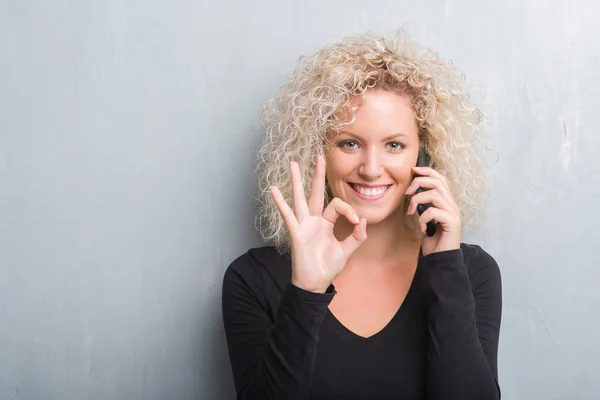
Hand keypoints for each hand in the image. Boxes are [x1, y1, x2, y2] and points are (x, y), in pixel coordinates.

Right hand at [270, 156, 366, 292]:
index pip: (337, 205)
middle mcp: (313, 220)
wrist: (315, 283)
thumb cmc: (327, 267)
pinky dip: (280, 203)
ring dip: (297, 181)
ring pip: (300, 198)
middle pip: (315, 193)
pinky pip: (288, 215)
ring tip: (293, 164)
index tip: (356, 221)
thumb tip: (362, 220)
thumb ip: (356, 236)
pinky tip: (274, 190)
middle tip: (319, 157)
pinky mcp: (296, 233)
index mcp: (326, 223)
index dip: (348, 210)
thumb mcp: (347, 251)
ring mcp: (303, 225)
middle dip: (317, 175)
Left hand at [405, 166, 460, 255]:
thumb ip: (423, 206)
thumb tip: (412, 193)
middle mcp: (452, 204)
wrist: (441, 259)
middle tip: (407, 193)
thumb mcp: (425, 219)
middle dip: (419, 183)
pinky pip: (433, 211)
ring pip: (434, 194)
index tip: (413, 170)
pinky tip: (422, 228)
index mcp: (447, 202)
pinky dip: (422, 219)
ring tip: (411, 212)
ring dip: (417, 201)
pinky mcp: (452, 222)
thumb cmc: (433, 241)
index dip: (427, 171)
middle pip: (437, 182)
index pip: (440, 179)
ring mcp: (454, 212)